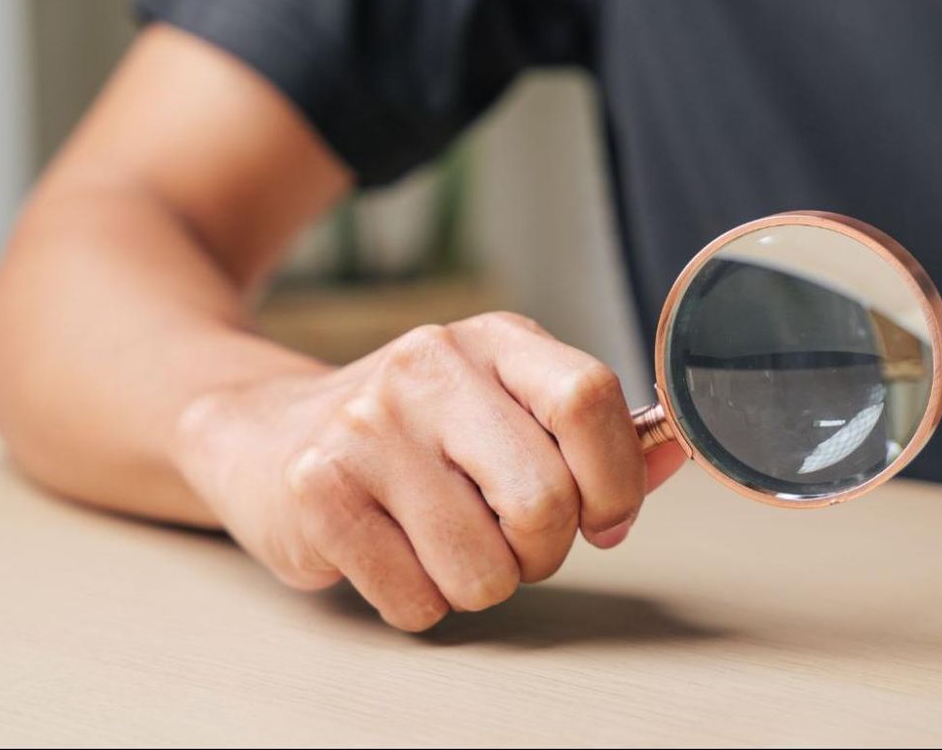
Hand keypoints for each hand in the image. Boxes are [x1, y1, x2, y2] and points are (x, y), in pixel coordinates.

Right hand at [171, 311, 684, 629]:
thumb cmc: (409, 434)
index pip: (592, 400)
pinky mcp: (318, 490)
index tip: (604, 518)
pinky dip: (415, 600)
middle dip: (541, 552)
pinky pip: (415, 597)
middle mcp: (431, 368)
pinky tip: (389, 553)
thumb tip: (679, 454)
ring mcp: (368, 425)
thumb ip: (592, 436)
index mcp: (496, 341)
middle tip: (508, 542)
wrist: (262, 432)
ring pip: (481, 567)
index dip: (615, 482)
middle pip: (545, 501)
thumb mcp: (503, 406)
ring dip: (476, 583)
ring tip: (440, 543)